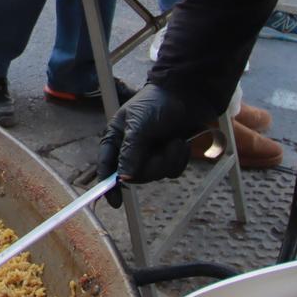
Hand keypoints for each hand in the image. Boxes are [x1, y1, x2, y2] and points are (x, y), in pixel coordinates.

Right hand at [92, 82, 211, 204]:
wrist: (189, 93)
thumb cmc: (158, 103)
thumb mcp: (139, 125)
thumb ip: (130, 153)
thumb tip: (123, 179)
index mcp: (116, 138)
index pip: (107, 167)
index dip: (109, 186)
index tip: (115, 203)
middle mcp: (131, 148)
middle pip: (135, 175)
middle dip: (154, 166)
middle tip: (165, 150)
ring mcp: (151, 153)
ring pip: (156, 174)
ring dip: (169, 160)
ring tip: (176, 142)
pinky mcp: (168, 155)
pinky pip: (171, 171)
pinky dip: (179, 159)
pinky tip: (182, 144)